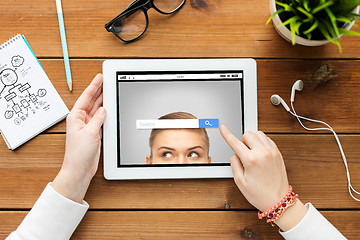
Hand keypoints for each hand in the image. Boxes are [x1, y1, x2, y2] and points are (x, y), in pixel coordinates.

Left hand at [52, 73, 105, 202]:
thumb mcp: (90, 132)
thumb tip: (103, 109)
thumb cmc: (79, 153)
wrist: (80, 168)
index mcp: (76, 117)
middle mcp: (81, 120)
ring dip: (103, 101)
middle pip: (92, 101)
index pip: (86, 97)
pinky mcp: (94, 132)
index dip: (94, 86)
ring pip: (97, 109)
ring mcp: (88, 126)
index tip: (99, 77)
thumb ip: (98, 118)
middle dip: (99, 90)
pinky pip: (101, 118)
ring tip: (110, 90)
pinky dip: (106, 113)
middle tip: (106, 80)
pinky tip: (110, 107)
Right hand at [220, 125, 306, 230]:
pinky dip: (261, 142)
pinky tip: (259, 153)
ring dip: (252, 140)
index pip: (235, 142)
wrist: (279, 200)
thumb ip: (234, 164)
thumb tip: (235, 154)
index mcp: (251, 160)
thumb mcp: (240, 182)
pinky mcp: (278, 153)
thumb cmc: (260, 194)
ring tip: (251, 153)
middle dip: (242, 141)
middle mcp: (263, 153)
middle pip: (248, 134)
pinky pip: (267, 139)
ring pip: (258, 133)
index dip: (226, 133)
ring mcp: (272, 152)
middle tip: (243, 154)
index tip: (222, 127)